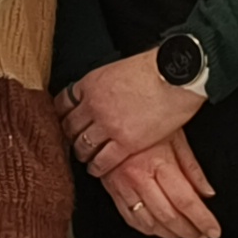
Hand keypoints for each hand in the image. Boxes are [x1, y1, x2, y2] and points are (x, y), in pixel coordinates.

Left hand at [61, 51, 202, 185]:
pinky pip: (103, 160)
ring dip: (82, 153)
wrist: (177, 76)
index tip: (63, 121)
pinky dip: (97, 167)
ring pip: (83, 145)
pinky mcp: (126, 142)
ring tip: (85, 156)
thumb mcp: (118, 69)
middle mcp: (94, 105)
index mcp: (91, 84)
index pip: (63, 103)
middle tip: (72, 141)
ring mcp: (108, 125)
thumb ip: (104, 84)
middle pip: (69, 126)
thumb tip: (102, 93)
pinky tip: (97, 168)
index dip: (60, 115)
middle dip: (69, 136)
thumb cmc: (156, 68)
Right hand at [103, 126, 221, 237]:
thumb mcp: (175, 138)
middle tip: (202, 235)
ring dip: (169, 234)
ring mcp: (122, 186)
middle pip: (168, 216)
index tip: (213, 230)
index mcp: (157, 163)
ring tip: (184, 233)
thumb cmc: (144, 120)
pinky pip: (130, 219)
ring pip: (148, 223)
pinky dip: (147, 229)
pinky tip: (159, 228)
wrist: (111, 115)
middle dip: (189, 231)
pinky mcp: (111, 190)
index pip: (185, 200)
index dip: (202, 220)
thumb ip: (192, 168)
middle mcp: (138, 177)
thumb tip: (208, 193)